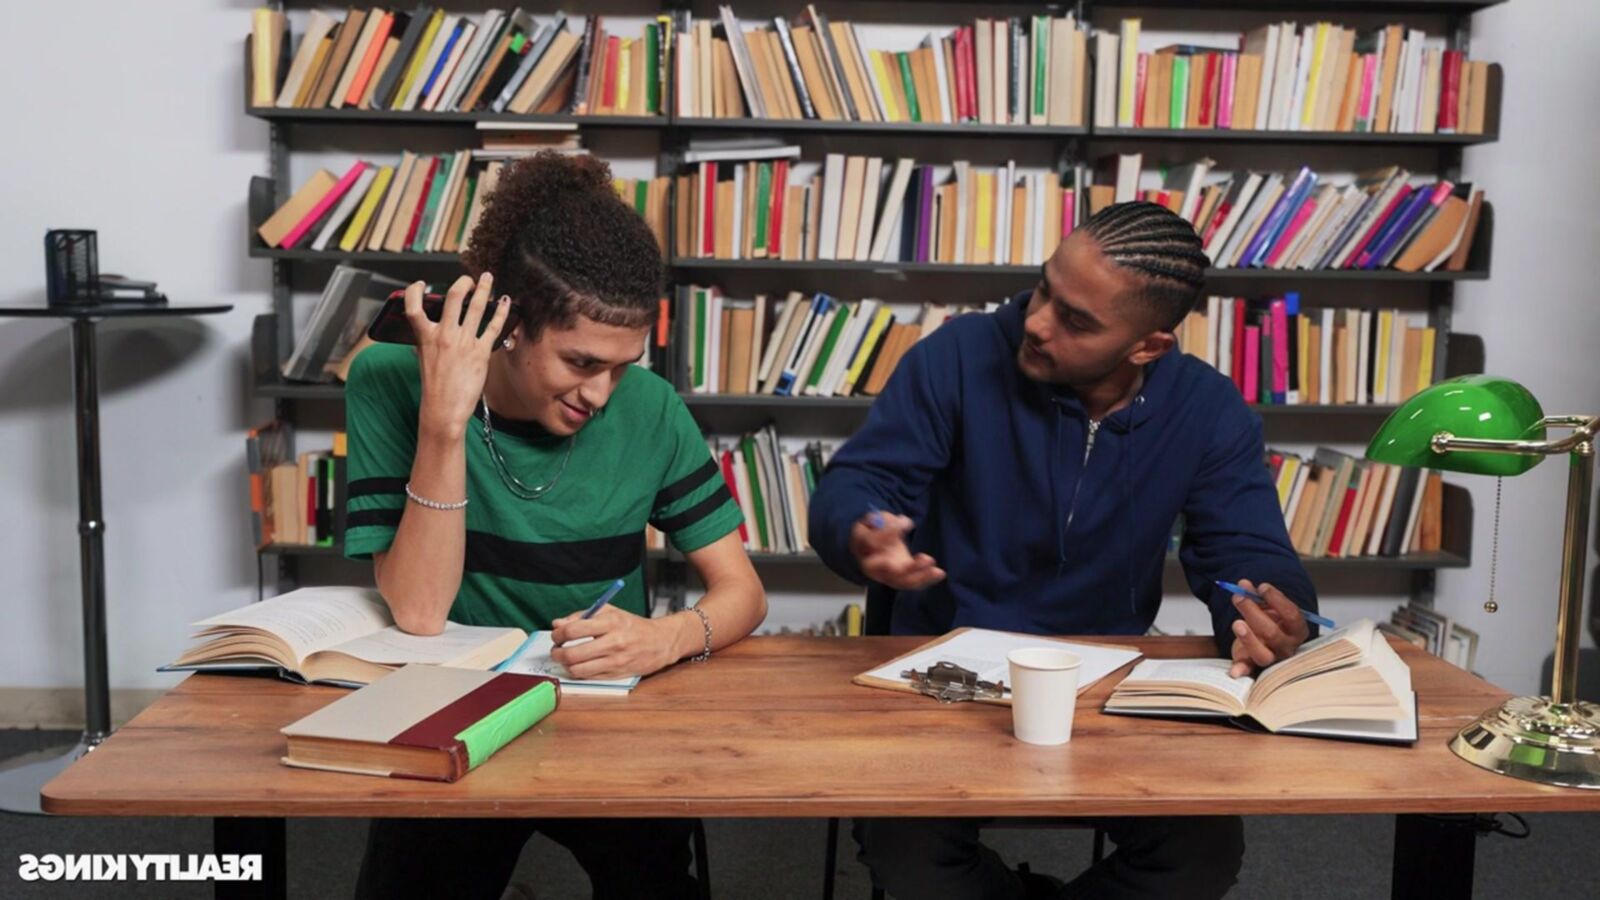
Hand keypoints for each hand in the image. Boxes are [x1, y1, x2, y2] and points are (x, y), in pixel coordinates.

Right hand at [410, 273, 510, 439]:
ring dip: (484, 289)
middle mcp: (444, 335)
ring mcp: (463, 342)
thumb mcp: (424, 360)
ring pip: (476, 307)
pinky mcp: (480, 352)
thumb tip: (427, 332)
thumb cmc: (434, 387)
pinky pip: (493, 326)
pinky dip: (500, 311)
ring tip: (488, 279)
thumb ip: (426, 342)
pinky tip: (505, 303)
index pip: (413, 306)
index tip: (421, 284)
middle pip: (453, 297)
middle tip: (468, 279)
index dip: (415, 290)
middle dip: (463, 283)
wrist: (443, 409)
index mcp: (425, 337)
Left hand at [549, 606, 681, 679]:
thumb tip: (557, 624)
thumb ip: (582, 616)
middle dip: (557, 653)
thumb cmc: (632, 626)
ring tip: (565, 658)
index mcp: (611, 622)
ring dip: (565, 665)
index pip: (574, 630)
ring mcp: (615, 661)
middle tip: (556, 650)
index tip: (556, 634)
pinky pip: (588, 677)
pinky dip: (578, 672)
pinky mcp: (616, 675)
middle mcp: (614, 642)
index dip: (559, 634)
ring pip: (578, 669)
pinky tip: (579, 665)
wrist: (660, 642)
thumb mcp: (610, 612)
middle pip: (572, 653)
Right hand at [848, 511, 945, 590]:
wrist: (872, 545)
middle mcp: (870, 565)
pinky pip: (910, 583)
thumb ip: (886, 519)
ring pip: (900, 581)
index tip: (907, 524)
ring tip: (935, 568)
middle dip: (905, 568)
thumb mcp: (876, 518)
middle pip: (886, 570)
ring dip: (919, 575)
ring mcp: (884, 575)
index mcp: (860, 545)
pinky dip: (926, 579)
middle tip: (925, 559)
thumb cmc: (875, 529)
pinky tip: (939, 573)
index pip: (872, 541)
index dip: (889, 533)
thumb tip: (902, 523)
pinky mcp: (897, 579)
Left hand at [1227, 579, 1310, 677]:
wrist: (1266, 641)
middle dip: (1252, 611)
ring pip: (1262, 654)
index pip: (1292, 615)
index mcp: (1297, 630)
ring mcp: (1271, 659)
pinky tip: (1234, 671)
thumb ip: (1256, 596)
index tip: (1262, 587)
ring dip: (1248, 639)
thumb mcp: (1266, 607)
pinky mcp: (1253, 667)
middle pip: (1272, 632)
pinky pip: (1248, 670)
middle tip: (1238, 596)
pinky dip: (1240, 670)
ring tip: (1237, 623)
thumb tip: (1243, 585)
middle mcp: (1287, 647)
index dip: (1276, 600)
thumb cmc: (1269, 621)